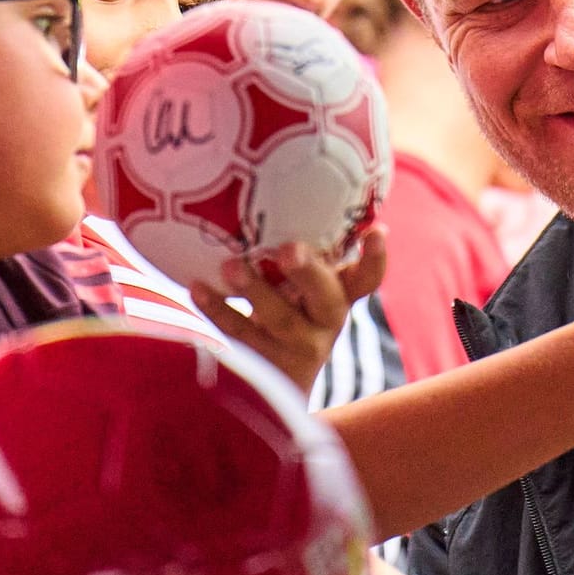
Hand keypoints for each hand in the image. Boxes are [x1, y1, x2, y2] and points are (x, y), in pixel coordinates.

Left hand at [188, 228, 387, 391]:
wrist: (271, 389)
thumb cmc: (286, 314)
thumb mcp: (302, 289)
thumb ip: (304, 256)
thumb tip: (284, 186)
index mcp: (337, 297)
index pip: (367, 279)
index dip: (375, 258)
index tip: (376, 231)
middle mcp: (325, 322)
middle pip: (327, 299)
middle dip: (309, 272)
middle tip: (288, 249)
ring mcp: (297, 348)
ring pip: (280, 319)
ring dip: (255, 289)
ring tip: (230, 265)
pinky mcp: (265, 367)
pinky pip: (240, 335)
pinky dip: (217, 309)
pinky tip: (197, 287)